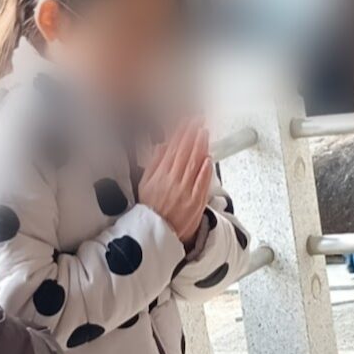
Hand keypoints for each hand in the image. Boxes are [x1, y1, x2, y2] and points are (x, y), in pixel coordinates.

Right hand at [139, 119, 213, 246]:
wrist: (155, 234)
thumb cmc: (150, 209)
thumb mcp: (144, 184)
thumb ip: (154, 164)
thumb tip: (163, 146)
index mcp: (159, 175)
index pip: (172, 148)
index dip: (180, 133)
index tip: (186, 121)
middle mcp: (172, 181)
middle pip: (184, 153)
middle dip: (192, 134)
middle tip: (199, 120)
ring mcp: (185, 191)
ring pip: (194, 164)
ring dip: (200, 146)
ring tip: (204, 132)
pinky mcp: (195, 202)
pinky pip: (201, 183)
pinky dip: (205, 170)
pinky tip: (208, 158)